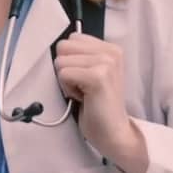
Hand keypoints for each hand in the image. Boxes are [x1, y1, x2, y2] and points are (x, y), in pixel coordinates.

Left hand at [54, 34, 147, 172]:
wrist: (114, 133)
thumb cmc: (98, 105)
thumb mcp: (91, 72)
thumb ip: (80, 56)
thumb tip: (58, 48)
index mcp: (110, 48)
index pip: (71, 38)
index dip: (70, 60)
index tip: (83, 78)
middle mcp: (111, 52)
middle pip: (63, 47)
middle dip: (66, 68)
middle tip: (82, 86)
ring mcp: (106, 63)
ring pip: (61, 61)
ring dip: (66, 81)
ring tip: (84, 93)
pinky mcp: (98, 77)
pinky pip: (63, 74)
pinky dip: (68, 89)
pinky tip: (83, 98)